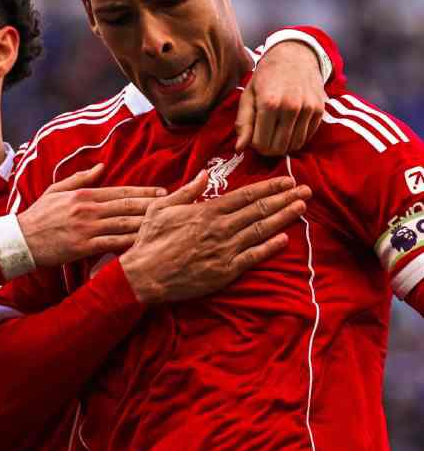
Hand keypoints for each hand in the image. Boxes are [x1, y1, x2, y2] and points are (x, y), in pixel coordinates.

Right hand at [17, 164, 165, 268]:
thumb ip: (81, 178)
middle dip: (153, 205)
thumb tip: (102, 167)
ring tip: (167, 223)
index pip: (120, 191)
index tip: (162, 192)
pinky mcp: (83, 247)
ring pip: (124, 224)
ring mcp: (87, 229)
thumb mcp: (56, 191)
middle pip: (128, 206)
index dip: (144, 191)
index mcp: (83, 195)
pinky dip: (131, 243)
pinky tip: (146, 243)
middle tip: (175, 205)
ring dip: (148, 223)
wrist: (20, 240)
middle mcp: (88, 210)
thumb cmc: (37, 216)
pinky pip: (113, 244)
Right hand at [120, 172, 310, 303]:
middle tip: (306, 191)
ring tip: (302, 208)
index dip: (269, 187)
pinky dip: (270, 247)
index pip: (246, 195)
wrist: (144, 276)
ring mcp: (225, 250)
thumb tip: (203, 175)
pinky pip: (254, 256)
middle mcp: (221, 228)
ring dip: (284, 217)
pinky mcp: (225, 271)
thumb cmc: (149, 241)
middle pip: (259, 210)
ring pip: (261, 230)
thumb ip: (186, 191)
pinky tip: (284, 238)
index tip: (287, 180)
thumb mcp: (161, 209)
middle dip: (285, 199)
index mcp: (207, 212)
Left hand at [235, 41, 326, 155]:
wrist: (295, 56)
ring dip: (283, 145)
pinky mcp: (320, 110)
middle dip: (268, 148)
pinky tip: (289, 128)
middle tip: (264, 138)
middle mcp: (291, 107)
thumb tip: (239, 149)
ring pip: (294, 145)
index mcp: (269, 103)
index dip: (254, 145)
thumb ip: (243, 123)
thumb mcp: (248, 96)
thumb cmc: (266, 77)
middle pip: (278, 148)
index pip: (260, 144)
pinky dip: (297, 138)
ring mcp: (308, 109)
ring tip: (276, 133)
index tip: (254, 137)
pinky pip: (307, 137)